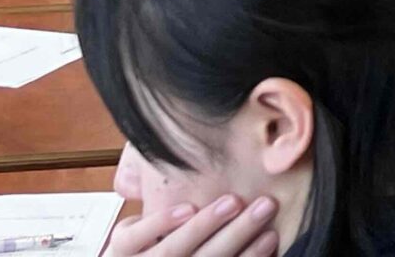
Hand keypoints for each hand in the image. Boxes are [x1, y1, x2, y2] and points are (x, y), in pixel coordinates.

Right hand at [111, 196, 278, 256]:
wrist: (163, 256)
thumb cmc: (154, 229)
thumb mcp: (138, 211)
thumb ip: (143, 184)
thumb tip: (160, 148)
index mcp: (124, 249)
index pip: (132, 238)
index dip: (160, 223)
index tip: (188, 206)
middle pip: (172, 251)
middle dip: (206, 226)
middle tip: (235, 200)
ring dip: (237, 239)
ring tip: (262, 211)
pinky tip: (270, 239)